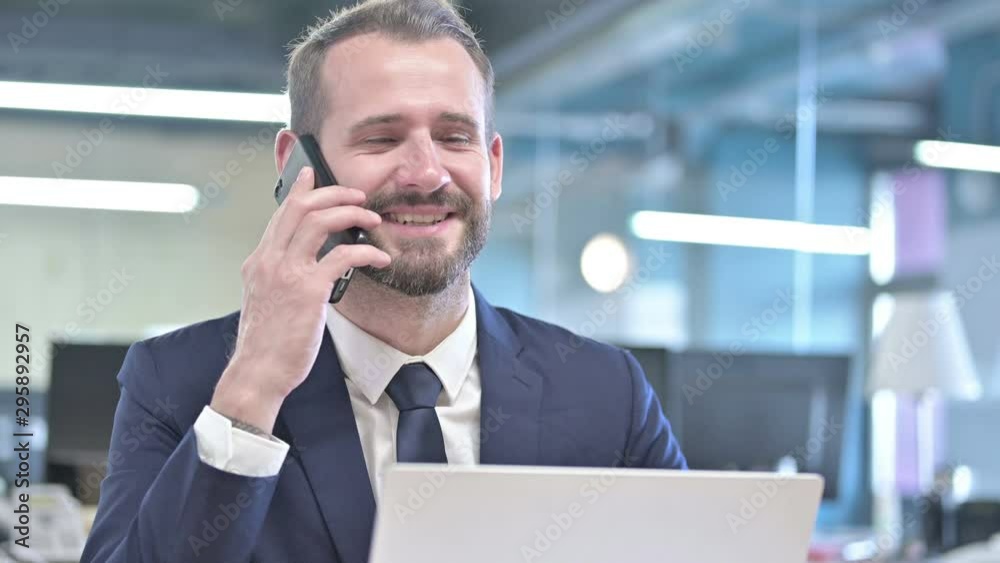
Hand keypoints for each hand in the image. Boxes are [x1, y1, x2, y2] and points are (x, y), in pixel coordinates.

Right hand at [210, 167, 389, 432]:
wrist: (258, 372)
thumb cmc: (266, 344)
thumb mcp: (266, 301)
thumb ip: (280, 279)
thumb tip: (307, 269)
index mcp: (258, 262)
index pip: (280, 214)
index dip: (300, 191)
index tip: (311, 175)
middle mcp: (269, 260)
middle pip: (300, 207)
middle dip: (333, 193)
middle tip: (357, 195)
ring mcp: (287, 273)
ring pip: (319, 221)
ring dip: (352, 213)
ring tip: (372, 219)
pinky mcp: (308, 290)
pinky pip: (343, 255)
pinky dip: (366, 251)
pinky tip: (380, 259)